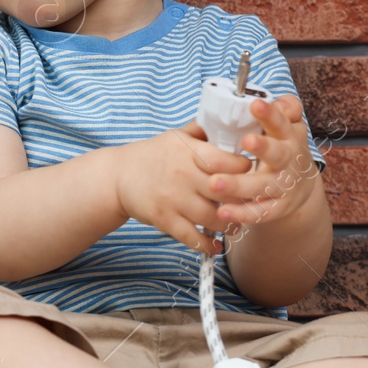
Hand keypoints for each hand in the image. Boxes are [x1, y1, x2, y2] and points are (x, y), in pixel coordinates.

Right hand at [115, 122, 254, 255]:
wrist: (116, 177)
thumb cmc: (151, 155)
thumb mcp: (176, 136)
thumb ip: (203, 130)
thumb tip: (231, 121)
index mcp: (189, 152)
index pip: (228, 162)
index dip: (244, 169)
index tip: (250, 174)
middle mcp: (183, 174)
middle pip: (226, 192)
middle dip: (242, 200)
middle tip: (249, 203)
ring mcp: (173, 199)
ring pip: (213, 217)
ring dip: (229, 225)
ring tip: (236, 224)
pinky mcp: (164, 219)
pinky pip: (192, 237)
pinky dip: (206, 245)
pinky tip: (215, 246)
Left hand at [204, 94, 320, 231]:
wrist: (299, 185)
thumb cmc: (282, 147)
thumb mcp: (287, 126)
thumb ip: (283, 111)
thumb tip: (280, 101)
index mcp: (289, 137)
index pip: (281, 123)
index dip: (270, 114)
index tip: (255, 105)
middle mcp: (289, 161)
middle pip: (278, 154)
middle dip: (263, 148)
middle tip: (244, 141)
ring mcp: (285, 185)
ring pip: (263, 186)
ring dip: (239, 185)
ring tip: (215, 183)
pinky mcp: (278, 207)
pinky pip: (260, 212)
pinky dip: (241, 214)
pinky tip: (221, 212)